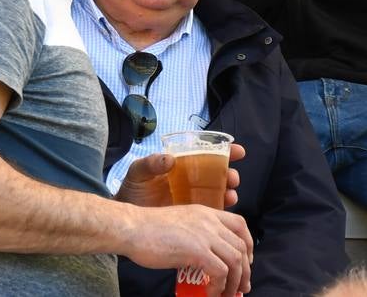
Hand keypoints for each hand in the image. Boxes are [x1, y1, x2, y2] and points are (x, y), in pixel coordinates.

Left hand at [117, 143, 244, 208]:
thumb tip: (169, 158)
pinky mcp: (196, 215)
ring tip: (230, 193)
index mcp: (182, 164)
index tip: (238, 150)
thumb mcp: (138, 172)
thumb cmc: (133, 189)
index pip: (206, 154)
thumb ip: (150, 164)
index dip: (225, 151)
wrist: (128, 217)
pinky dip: (222, 210)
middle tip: (231, 177)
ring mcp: (195, 197)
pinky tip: (223, 209)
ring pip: (220, 192)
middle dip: (230, 174)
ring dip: (230, 191)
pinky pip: (214, 212)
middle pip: (219, 174)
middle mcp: (193, 180)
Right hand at [123, 204, 252, 296]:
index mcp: (204, 212)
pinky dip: (220, 287)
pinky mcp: (198, 251)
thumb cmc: (147, 229)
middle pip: (241, 246)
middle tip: (241, 286)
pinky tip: (211, 293)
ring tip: (228, 294)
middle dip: (245, 271)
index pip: (239, 224)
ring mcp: (204, 235)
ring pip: (236, 262)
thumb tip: (207, 255)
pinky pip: (221, 273)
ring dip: (236, 282)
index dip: (247, 245)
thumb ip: (195, 233)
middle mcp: (209, 221)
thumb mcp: (179, 224)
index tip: (244, 261)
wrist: (130, 228)